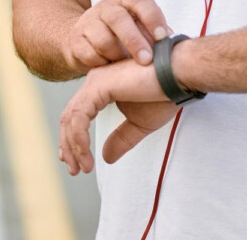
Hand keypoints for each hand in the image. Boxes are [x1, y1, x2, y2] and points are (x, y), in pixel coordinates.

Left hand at [59, 58, 171, 174]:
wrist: (178, 76)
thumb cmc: (163, 94)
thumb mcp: (139, 124)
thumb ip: (121, 139)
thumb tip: (106, 158)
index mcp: (101, 89)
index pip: (77, 116)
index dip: (72, 139)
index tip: (74, 161)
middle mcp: (93, 83)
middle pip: (69, 117)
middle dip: (68, 146)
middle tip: (74, 169)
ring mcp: (94, 83)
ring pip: (71, 118)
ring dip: (73, 146)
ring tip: (82, 167)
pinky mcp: (98, 86)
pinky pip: (80, 116)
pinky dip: (79, 137)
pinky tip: (85, 153)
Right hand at [64, 0, 170, 73]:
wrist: (87, 41)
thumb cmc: (123, 35)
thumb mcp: (140, 28)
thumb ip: (155, 32)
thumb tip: (171, 42)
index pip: (140, 1)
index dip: (152, 18)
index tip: (163, 37)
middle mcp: (106, 6)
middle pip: (118, 18)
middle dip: (134, 40)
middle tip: (147, 60)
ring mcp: (88, 21)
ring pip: (103, 40)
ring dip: (117, 56)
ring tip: (124, 63)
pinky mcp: (76, 39)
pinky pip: (90, 54)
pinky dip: (102, 64)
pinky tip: (108, 66)